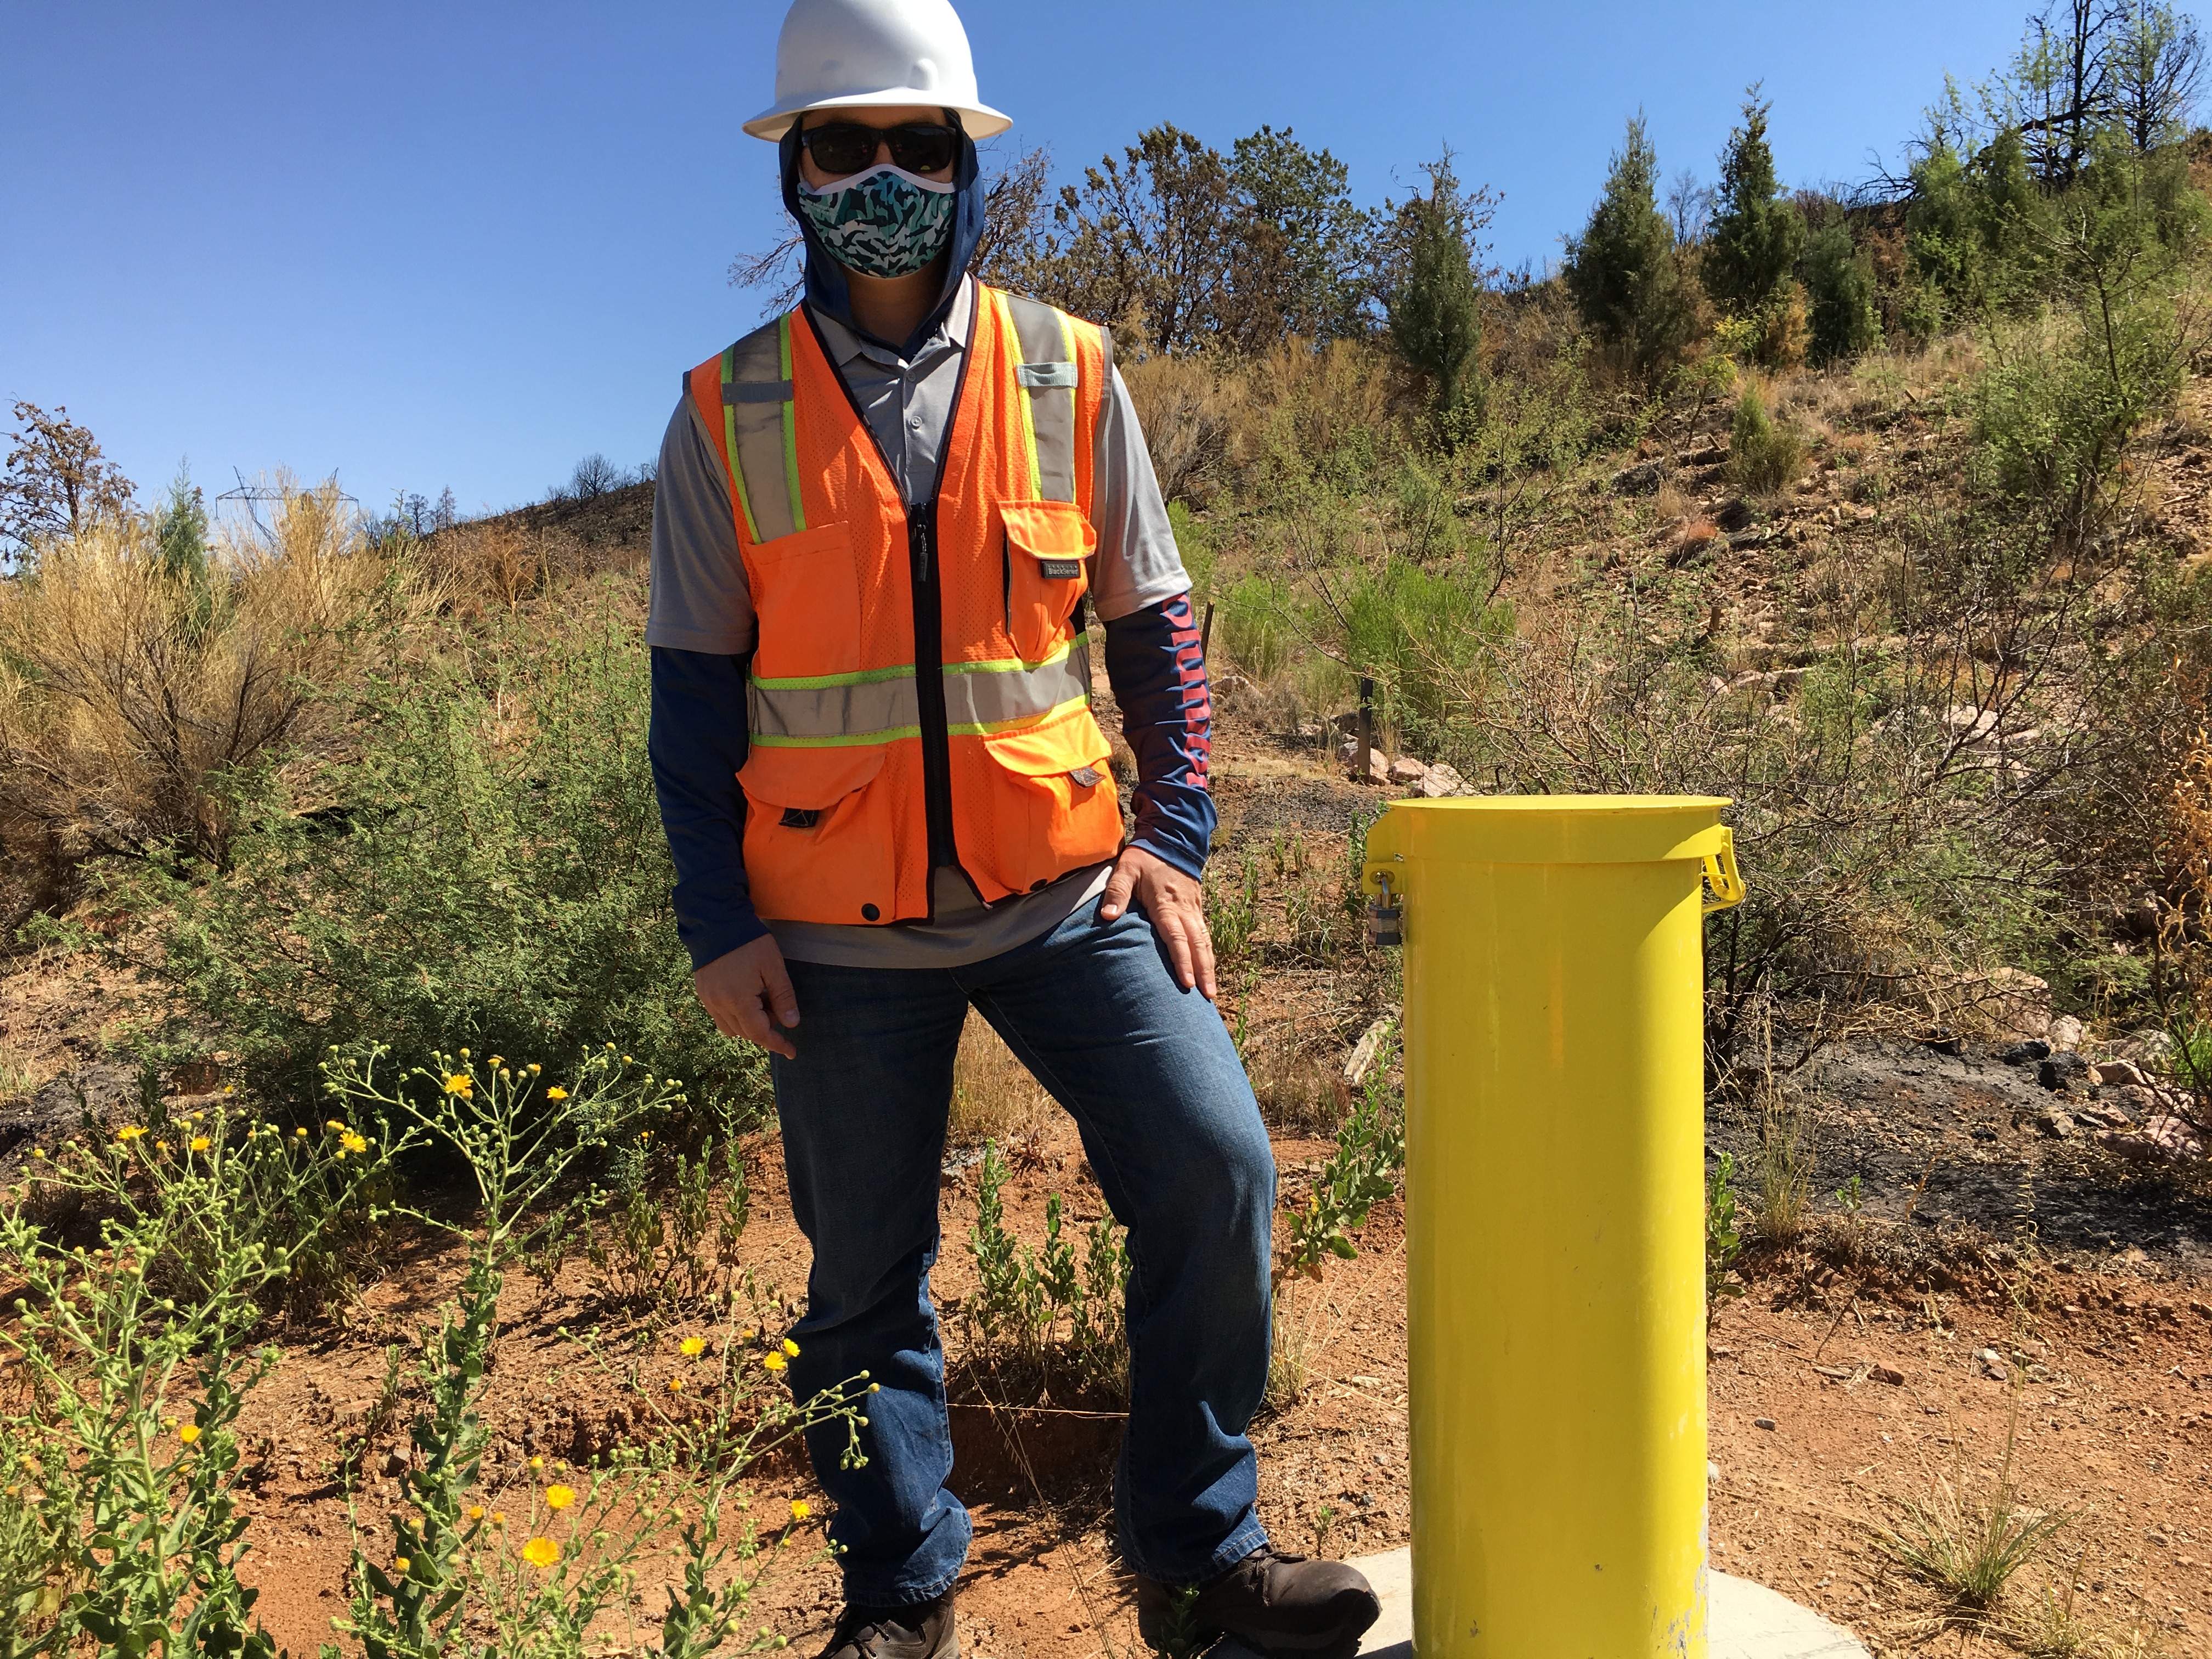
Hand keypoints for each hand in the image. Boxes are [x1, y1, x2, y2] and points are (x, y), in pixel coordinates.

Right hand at [693, 934, 800, 1058]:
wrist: (716, 922)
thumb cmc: (749, 942)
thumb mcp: (773, 966)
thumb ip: (783, 996)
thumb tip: (791, 1024)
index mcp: (738, 999)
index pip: (759, 1033)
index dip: (777, 1044)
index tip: (792, 1052)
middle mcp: (719, 1004)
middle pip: (746, 1032)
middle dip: (765, 1028)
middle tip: (779, 1007)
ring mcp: (708, 999)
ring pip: (731, 1028)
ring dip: (749, 1023)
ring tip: (762, 1000)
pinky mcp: (703, 992)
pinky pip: (720, 1016)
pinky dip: (736, 1015)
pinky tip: (747, 996)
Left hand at [1100, 844, 1216, 999]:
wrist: (1172, 838)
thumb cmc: (1145, 857)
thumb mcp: (1126, 869)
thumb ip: (1117, 893)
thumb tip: (1108, 917)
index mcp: (1166, 904)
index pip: (1176, 937)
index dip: (1182, 961)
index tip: (1187, 983)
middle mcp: (1184, 909)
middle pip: (1197, 945)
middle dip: (1203, 971)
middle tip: (1207, 997)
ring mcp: (1193, 908)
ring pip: (1205, 941)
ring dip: (1209, 966)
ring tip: (1210, 991)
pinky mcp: (1197, 907)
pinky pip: (1205, 934)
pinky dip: (1208, 953)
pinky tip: (1208, 968)